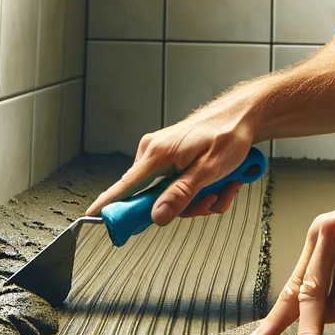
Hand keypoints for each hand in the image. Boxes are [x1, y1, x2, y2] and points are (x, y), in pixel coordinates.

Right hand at [86, 94, 258, 224]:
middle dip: (187, 206)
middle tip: (210, 200)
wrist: (242, 117)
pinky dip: (202, 191)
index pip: (125, 186)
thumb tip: (156, 216)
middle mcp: (154, 154)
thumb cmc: (227, 135)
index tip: (91, 217)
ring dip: (200, 199)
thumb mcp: (208, 171)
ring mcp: (164, 157)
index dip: (109, 204)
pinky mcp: (174, 160)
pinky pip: (181, 187)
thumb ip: (180, 195)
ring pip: (172, 196)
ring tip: (221, 189)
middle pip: (155, 199)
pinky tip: (220, 184)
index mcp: (156, 153)